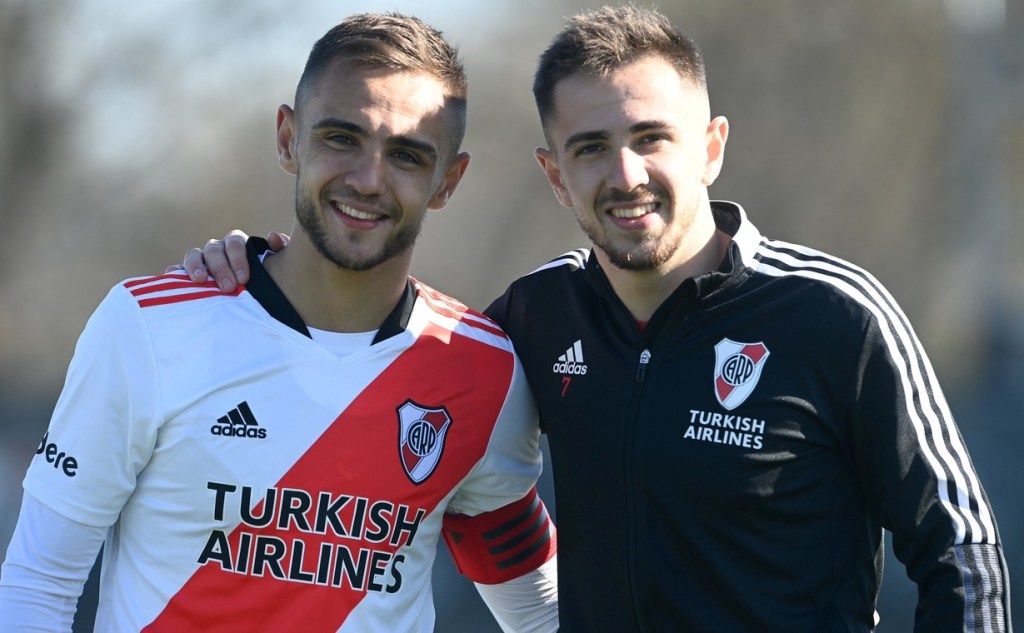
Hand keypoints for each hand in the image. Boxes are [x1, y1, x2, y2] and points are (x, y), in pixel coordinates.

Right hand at [175, 230, 289, 291]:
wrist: (254, 301)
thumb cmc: (264, 281)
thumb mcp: (275, 267)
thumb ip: (279, 251)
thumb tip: (273, 235)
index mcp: (237, 245)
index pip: (235, 243)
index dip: (238, 258)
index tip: (244, 279)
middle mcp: (217, 250)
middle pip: (214, 250)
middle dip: (221, 268)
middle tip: (229, 287)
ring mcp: (200, 261)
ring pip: (193, 255)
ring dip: (195, 266)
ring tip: (201, 281)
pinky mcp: (186, 275)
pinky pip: (176, 270)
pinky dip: (174, 273)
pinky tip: (172, 278)